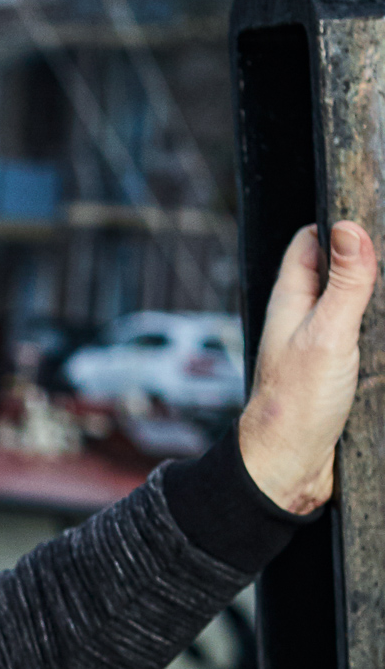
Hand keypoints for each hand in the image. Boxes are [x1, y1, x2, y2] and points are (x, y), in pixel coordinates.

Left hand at [238, 222, 377, 513]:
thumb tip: (351, 228)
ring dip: (375, 297)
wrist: (291, 464)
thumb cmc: (297, 400)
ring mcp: (320, 345)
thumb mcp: (328, 334)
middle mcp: (303, 318)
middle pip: (336, 271)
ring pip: (352, 306)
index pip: (310, 243)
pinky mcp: (339, 371)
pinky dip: (379, 332)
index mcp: (291, 300)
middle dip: (365, 257)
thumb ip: (344, 285)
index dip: (337, 222)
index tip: (371, 204)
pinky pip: (362, 340)